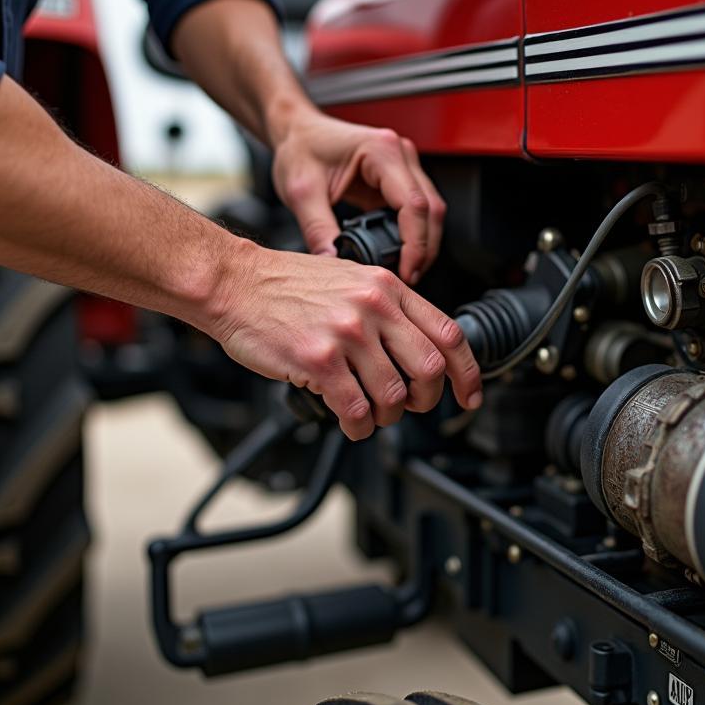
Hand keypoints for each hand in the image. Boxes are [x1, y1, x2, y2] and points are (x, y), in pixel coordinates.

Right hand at [213, 245, 481, 439]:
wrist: (235, 283)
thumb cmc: (285, 284)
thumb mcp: (350, 279)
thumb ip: (387, 308)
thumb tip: (418, 348)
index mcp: (387, 287)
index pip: (448, 333)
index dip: (468, 372)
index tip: (470, 395)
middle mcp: (373, 307)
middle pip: (429, 369)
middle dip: (426, 399)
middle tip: (410, 405)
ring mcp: (347, 334)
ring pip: (393, 395)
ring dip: (387, 416)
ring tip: (371, 413)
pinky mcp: (319, 360)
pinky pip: (357, 410)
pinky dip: (360, 426)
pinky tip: (351, 421)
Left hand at [271, 109, 445, 284]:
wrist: (297, 131)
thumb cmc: (300, 148)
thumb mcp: (301, 192)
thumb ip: (317, 229)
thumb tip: (333, 261)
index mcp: (381, 150)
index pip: (413, 204)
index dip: (415, 243)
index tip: (407, 270)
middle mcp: (400, 154)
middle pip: (431, 208)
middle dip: (425, 248)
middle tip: (409, 277)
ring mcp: (403, 165)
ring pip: (431, 210)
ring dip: (424, 242)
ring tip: (406, 269)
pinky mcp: (399, 178)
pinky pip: (417, 210)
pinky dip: (414, 234)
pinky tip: (399, 252)